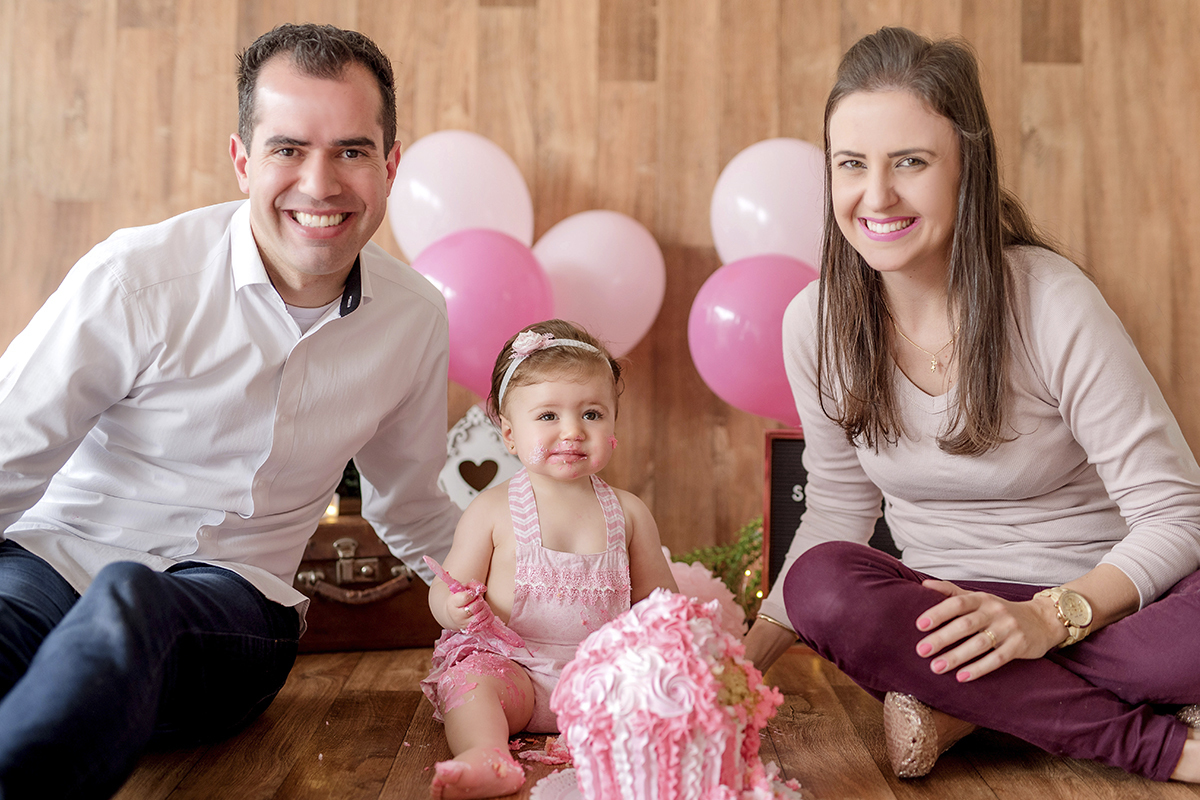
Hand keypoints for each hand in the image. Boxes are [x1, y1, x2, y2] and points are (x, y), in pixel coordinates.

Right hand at [446, 587, 487, 629]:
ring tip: (481, 606)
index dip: (473, 594)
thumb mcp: (462, 588)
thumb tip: (483, 588)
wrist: (452, 615)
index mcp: (453, 603)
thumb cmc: (459, 599)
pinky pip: (486, 622)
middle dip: (480, 601)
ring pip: (482, 615)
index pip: (466, 597)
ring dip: (485, 608)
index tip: (473, 594)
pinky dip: (488, 616)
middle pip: (475, 607)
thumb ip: (472, 584)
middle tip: (478, 600)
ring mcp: (465, 625)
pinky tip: (483, 613)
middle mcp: (457, 616)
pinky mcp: (472, 630)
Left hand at [914, 579, 1064, 681]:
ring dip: (957, 657)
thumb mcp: (978, 598)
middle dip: (942, 638)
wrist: (1042, 620)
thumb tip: (923, 584)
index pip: (957, 603)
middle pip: (965, 625)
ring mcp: (1008, 629)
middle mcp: (994, 612)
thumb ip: (952, 592)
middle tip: (921, 650)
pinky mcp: (1019, 646)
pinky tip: (962, 677)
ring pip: (979, 644)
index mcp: (981, 599)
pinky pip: (997, 659)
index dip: (938, 613)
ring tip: (936, 667)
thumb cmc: (1000, 610)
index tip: (919, 625)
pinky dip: (979, 668)